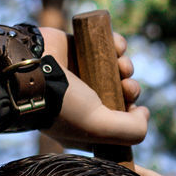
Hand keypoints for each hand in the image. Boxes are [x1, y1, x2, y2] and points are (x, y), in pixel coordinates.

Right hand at [37, 27, 148, 150]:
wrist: (31, 68)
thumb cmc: (62, 103)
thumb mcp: (100, 128)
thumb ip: (131, 131)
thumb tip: (144, 113)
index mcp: (83, 126)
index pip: (116, 124)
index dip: (130, 118)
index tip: (134, 112)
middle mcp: (82, 101)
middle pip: (120, 95)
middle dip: (130, 90)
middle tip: (126, 87)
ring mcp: (81, 74)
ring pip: (116, 69)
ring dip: (126, 66)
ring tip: (122, 66)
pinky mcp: (79, 48)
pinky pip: (107, 44)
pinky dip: (117, 45)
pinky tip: (117, 48)